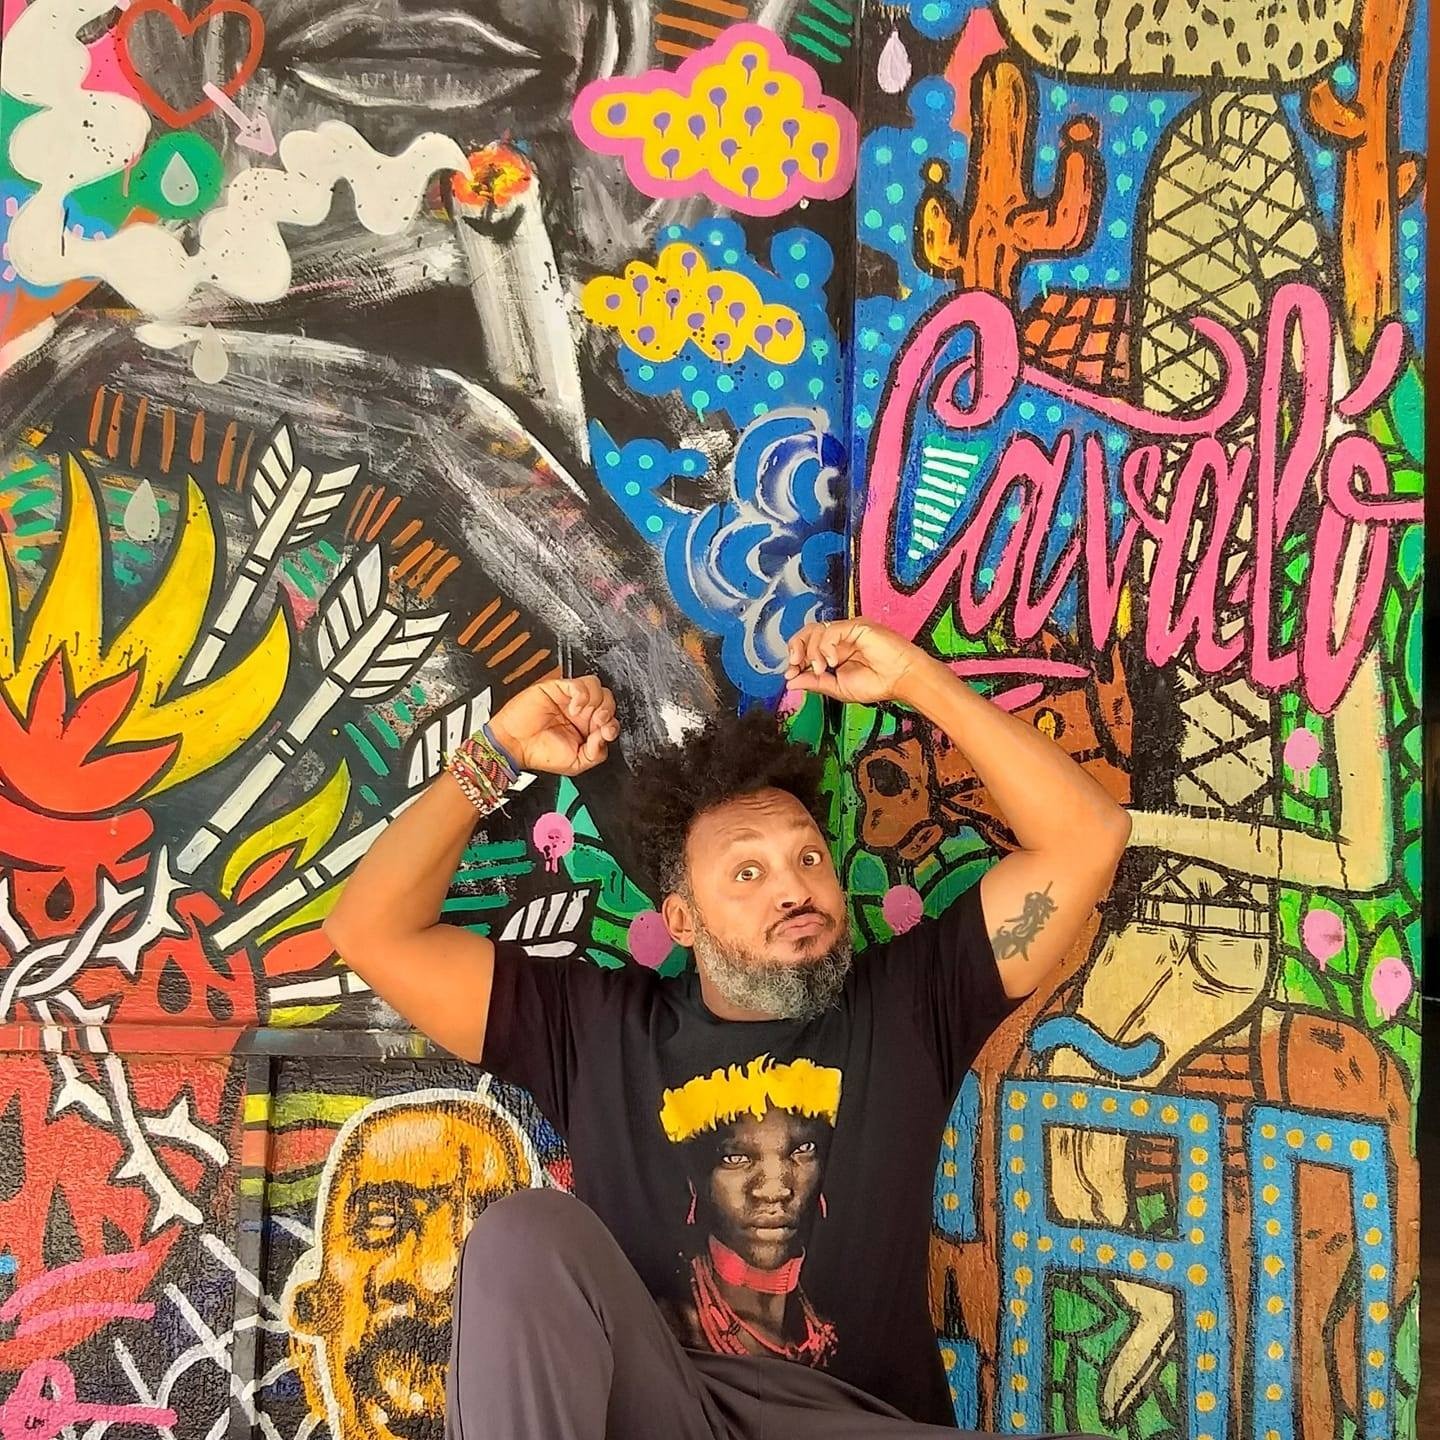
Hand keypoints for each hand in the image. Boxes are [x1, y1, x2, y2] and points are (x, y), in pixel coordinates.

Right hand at [489, 675, 619, 776]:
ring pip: (597, 686)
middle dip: (606, 711)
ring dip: (596, 701)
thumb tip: (604, 738)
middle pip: (607, 699)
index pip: (610, 718)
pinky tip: (574, 707)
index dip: (612, 725)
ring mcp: (569, 699)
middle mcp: (580, 712)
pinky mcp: (557, 688)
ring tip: (582, 714)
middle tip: (595, 723)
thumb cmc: (540, 753)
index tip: (603, 734)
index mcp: (586, 728)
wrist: (515, 745)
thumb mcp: (576, 764)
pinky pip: (579, 683)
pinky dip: (581, 694)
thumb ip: (596, 754)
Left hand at [783, 618, 930, 704]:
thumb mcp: (838, 688)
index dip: (794, 658)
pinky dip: (826, 646)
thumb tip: (791, 682)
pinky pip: (831, 630)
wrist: (901, 680)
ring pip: (815, 630)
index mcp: (834, 652)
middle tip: (796, 665)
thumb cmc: (878, 683)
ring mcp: (847, 631)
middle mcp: (839, 640)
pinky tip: (833, 661)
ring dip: (812, 651)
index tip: (789, 674)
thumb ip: (814, 683)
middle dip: (796, 648)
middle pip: (806, 633)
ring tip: (822, 668)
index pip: (806, 647)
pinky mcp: (856, 626)